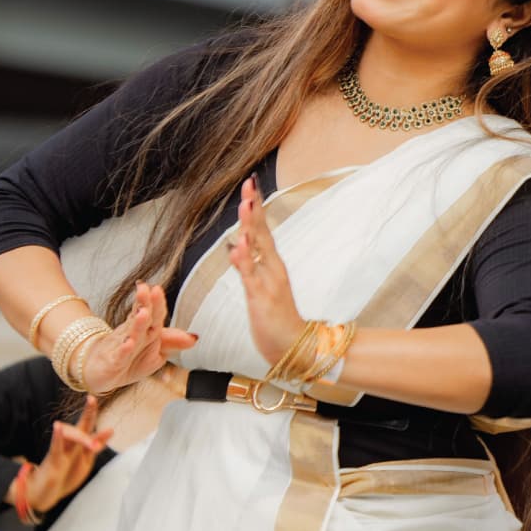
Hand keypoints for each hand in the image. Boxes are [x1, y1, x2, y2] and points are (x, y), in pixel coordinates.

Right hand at [22, 396, 112, 513]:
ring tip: (93, 445)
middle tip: (92, 401)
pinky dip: (57, 437)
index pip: (86, 424)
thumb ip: (96, 445)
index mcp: (78, 443)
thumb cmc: (65, 474)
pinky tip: (58, 427)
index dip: (90, 411)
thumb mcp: (85, 459)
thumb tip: (111, 429)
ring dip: (83, 438)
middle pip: (80, 426)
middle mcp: (70, 444)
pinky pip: (55, 447)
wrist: (44, 493)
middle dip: (88, 414)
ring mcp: (61, 452)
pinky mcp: (53, 462)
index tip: (92, 397)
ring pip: (71, 437)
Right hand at [76, 282, 197, 394]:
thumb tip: (195, 338)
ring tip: (143, 313)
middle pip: (139, 317)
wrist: (100, 373)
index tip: (157, 289)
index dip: (155, 302)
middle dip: (145, 303)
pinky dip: (124, 350)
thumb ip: (171, 342)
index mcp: (143, 329)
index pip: (151, 313)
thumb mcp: (154, 352)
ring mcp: (120, 347)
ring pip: (131, 333)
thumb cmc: (129, 359)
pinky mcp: (111, 363)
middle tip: (149, 290)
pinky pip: (119, 355)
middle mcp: (131, 333)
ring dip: (137, 323)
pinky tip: (129, 343)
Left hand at [229, 174, 304, 363]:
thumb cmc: (277, 317)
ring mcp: (268, 282)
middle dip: (254, 207)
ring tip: (246, 204)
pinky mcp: (262, 299)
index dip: (255, 208)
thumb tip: (237, 245)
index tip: (250, 185)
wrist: (293, 347)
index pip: (261, 230)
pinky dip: (244, 261)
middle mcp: (272, 268)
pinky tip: (238, 245)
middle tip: (249, 183)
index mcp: (271, 264)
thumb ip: (250, 265)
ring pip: (258, 249)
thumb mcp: (260, 286)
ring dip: (251, 226)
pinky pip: (250, 277)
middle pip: (261, 232)